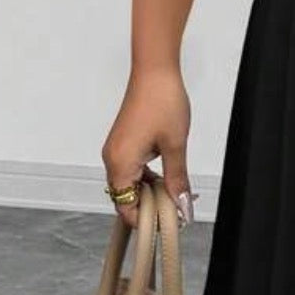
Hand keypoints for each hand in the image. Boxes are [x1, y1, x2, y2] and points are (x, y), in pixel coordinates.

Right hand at [101, 66, 194, 231]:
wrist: (155, 70)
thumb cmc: (162, 101)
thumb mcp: (175, 145)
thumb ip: (177, 179)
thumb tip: (182, 205)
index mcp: (119, 163)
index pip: (126, 208)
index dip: (147, 220)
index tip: (169, 224)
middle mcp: (112, 158)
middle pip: (126, 198)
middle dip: (150, 207)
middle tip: (177, 208)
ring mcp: (116, 149)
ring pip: (130, 183)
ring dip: (150, 191)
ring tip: (176, 192)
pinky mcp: (123, 141)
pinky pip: (132, 169)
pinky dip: (147, 176)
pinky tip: (166, 176)